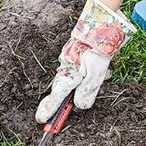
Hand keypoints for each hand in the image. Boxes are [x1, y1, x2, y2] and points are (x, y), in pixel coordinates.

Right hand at [35, 0, 136, 122]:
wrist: (98, 25)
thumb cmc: (96, 49)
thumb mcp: (96, 71)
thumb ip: (88, 89)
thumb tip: (80, 106)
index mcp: (68, 75)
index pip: (57, 97)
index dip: (49, 109)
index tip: (41, 120)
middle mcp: (66, 69)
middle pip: (62, 90)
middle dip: (62, 102)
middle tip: (55, 113)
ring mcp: (71, 62)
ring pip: (74, 80)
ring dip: (83, 85)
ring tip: (93, 83)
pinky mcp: (77, 57)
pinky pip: (82, 71)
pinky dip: (91, 75)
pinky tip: (104, 72)